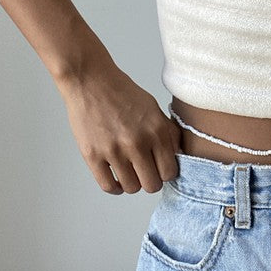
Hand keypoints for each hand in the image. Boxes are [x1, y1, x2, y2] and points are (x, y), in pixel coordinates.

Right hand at [59, 63, 182, 193]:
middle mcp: (137, 143)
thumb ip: (168, 133)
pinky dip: (115, 187)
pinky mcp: (93, 155)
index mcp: (157, 131)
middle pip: (152, 185)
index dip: (165, 173)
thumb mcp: (154, 109)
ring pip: (131, 188)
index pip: (170, 171)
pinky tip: (116, 177)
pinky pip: (109, 186)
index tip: (159, 168)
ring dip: (132, 183)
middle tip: (145, 172)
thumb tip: (178, 156)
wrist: (91, 81)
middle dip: (150, 181)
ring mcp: (114, 151)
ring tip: (129, 171)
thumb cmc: (123, 93)